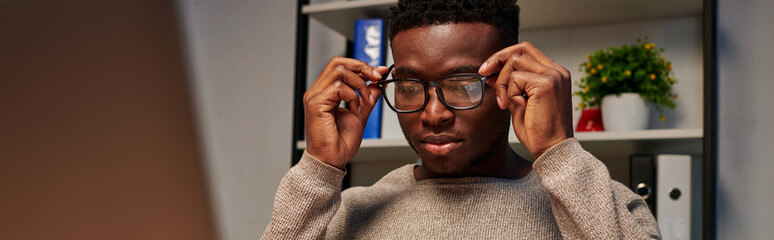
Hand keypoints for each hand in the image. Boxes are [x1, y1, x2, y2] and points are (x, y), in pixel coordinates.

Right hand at [303, 57, 388, 168]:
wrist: (332, 160)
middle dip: (361, 67)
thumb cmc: (340, 143)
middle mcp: (317, 92)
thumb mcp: (360, 115)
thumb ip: (367, 98)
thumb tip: (377, 83)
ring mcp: (314, 97)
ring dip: (359, 84)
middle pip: (338, 62)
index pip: (340, 67)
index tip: (379, 72)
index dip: (361, 66)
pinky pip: (337, 87)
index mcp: (325, 93)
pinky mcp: (316, 104)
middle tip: (376, 78)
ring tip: (365, 101)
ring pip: (339, 71)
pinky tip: (354, 109)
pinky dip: (352, 96)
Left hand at [478, 41, 573, 158]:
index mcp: (555, 74)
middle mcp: (557, 71)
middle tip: (484, 74)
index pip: (527, 51)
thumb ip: (509, 87)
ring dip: (503, 82)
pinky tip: (515, 106)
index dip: (505, 57)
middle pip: (522, 49)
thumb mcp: (519, 103)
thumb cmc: (538, 132)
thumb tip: (491, 74)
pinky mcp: (546, 84)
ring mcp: (553, 76)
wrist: (552, 150)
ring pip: (515, 61)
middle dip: (498, 58)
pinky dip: (508, 92)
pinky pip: (515, 78)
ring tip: (505, 103)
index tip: (488, 70)